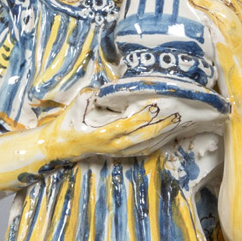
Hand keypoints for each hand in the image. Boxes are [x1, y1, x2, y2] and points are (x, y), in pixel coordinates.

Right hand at [40, 87, 186, 163]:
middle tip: (177, 114)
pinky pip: (145, 149)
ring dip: (163, 134)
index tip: (155, 106)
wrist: (63, 145)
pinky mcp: (122, 153)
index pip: (126, 125)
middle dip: (161, 126)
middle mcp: (113, 145)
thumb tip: (111, 87)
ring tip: (179, 121)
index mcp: (102, 133)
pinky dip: (158, 141)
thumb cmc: (70, 122)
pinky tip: (169, 133)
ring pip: (147, 145)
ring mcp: (119, 151)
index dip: (142, 117)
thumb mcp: (79, 103)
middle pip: (143, 138)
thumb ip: (94, 95)